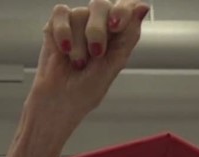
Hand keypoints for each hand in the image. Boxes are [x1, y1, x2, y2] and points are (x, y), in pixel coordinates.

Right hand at [25, 0, 150, 130]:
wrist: (57, 105)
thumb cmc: (84, 92)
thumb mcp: (113, 66)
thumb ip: (128, 35)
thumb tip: (143, 6)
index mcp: (116, 34)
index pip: (125, 6)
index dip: (123, 10)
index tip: (116, 26)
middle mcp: (97, 25)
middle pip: (101, 5)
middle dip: (98, 30)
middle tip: (95, 53)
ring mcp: (76, 25)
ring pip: (80, 13)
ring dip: (79, 44)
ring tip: (77, 63)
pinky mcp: (56, 26)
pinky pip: (61, 14)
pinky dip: (63, 32)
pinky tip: (64, 50)